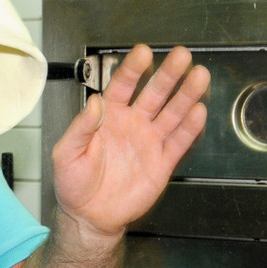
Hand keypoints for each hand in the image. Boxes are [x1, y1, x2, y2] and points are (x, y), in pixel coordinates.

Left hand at [51, 45, 209, 236]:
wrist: (89, 215)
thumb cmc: (73, 182)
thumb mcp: (67, 152)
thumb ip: (80, 126)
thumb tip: (93, 102)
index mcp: (108, 116)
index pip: (123, 86)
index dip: (133, 69)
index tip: (143, 52)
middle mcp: (132, 123)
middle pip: (154, 94)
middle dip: (168, 74)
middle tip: (182, 55)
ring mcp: (149, 141)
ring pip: (171, 113)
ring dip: (186, 95)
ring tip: (199, 76)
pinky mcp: (162, 163)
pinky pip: (179, 142)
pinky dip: (189, 127)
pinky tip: (198, 111)